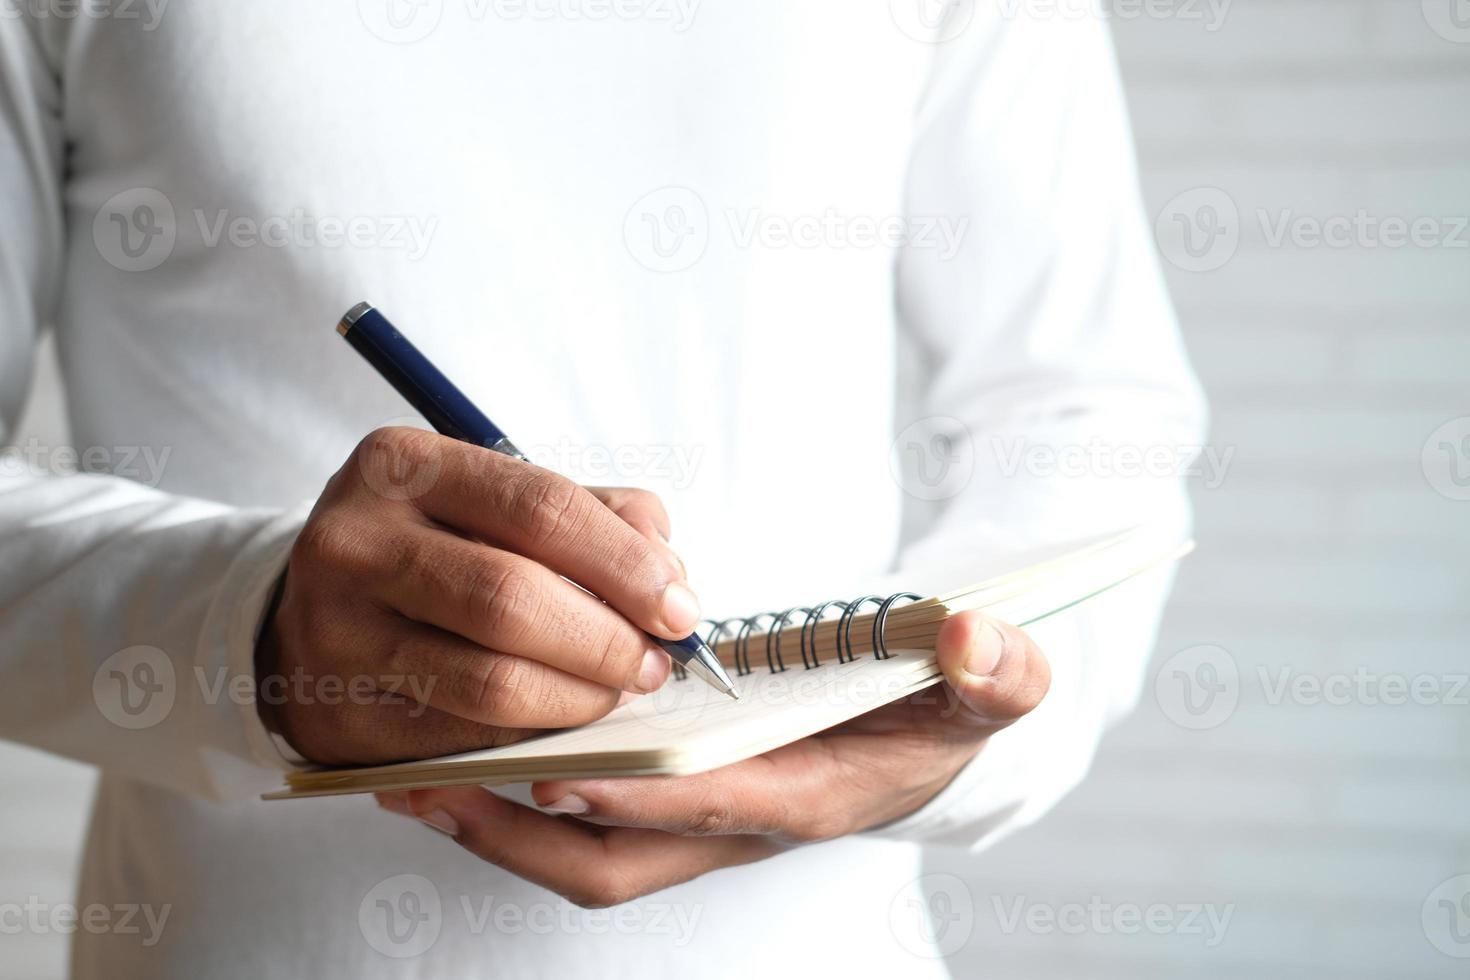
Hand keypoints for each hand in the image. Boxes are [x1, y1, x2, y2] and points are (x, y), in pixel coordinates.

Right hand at [257, 426, 697, 764]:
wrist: (314, 612)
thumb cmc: (435, 547)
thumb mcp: (496, 501)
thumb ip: (591, 516)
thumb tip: (668, 567)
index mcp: (402, 464)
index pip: (540, 508)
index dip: (626, 564)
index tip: (679, 606)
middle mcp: (354, 541)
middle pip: (512, 599)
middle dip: (608, 640)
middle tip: (654, 664)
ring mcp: (335, 632)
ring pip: (490, 682)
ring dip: (579, 697)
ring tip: (617, 693)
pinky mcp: (337, 713)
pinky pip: (463, 738)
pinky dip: (531, 736)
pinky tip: (559, 720)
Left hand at [375, 613, 1050, 907]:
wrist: (922, 738)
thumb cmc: (944, 710)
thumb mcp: (989, 689)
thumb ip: (999, 671)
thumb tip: (977, 641)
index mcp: (813, 794)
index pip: (721, 805)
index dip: (647, 795)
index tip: (564, 768)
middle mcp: (741, 825)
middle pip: (620, 858)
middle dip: (525, 833)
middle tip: (432, 787)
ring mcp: (696, 822)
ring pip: (582, 849)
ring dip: (498, 822)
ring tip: (407, 779)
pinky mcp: (669, 802)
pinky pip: (578, 819)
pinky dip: (513, 800)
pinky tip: (451, 756)